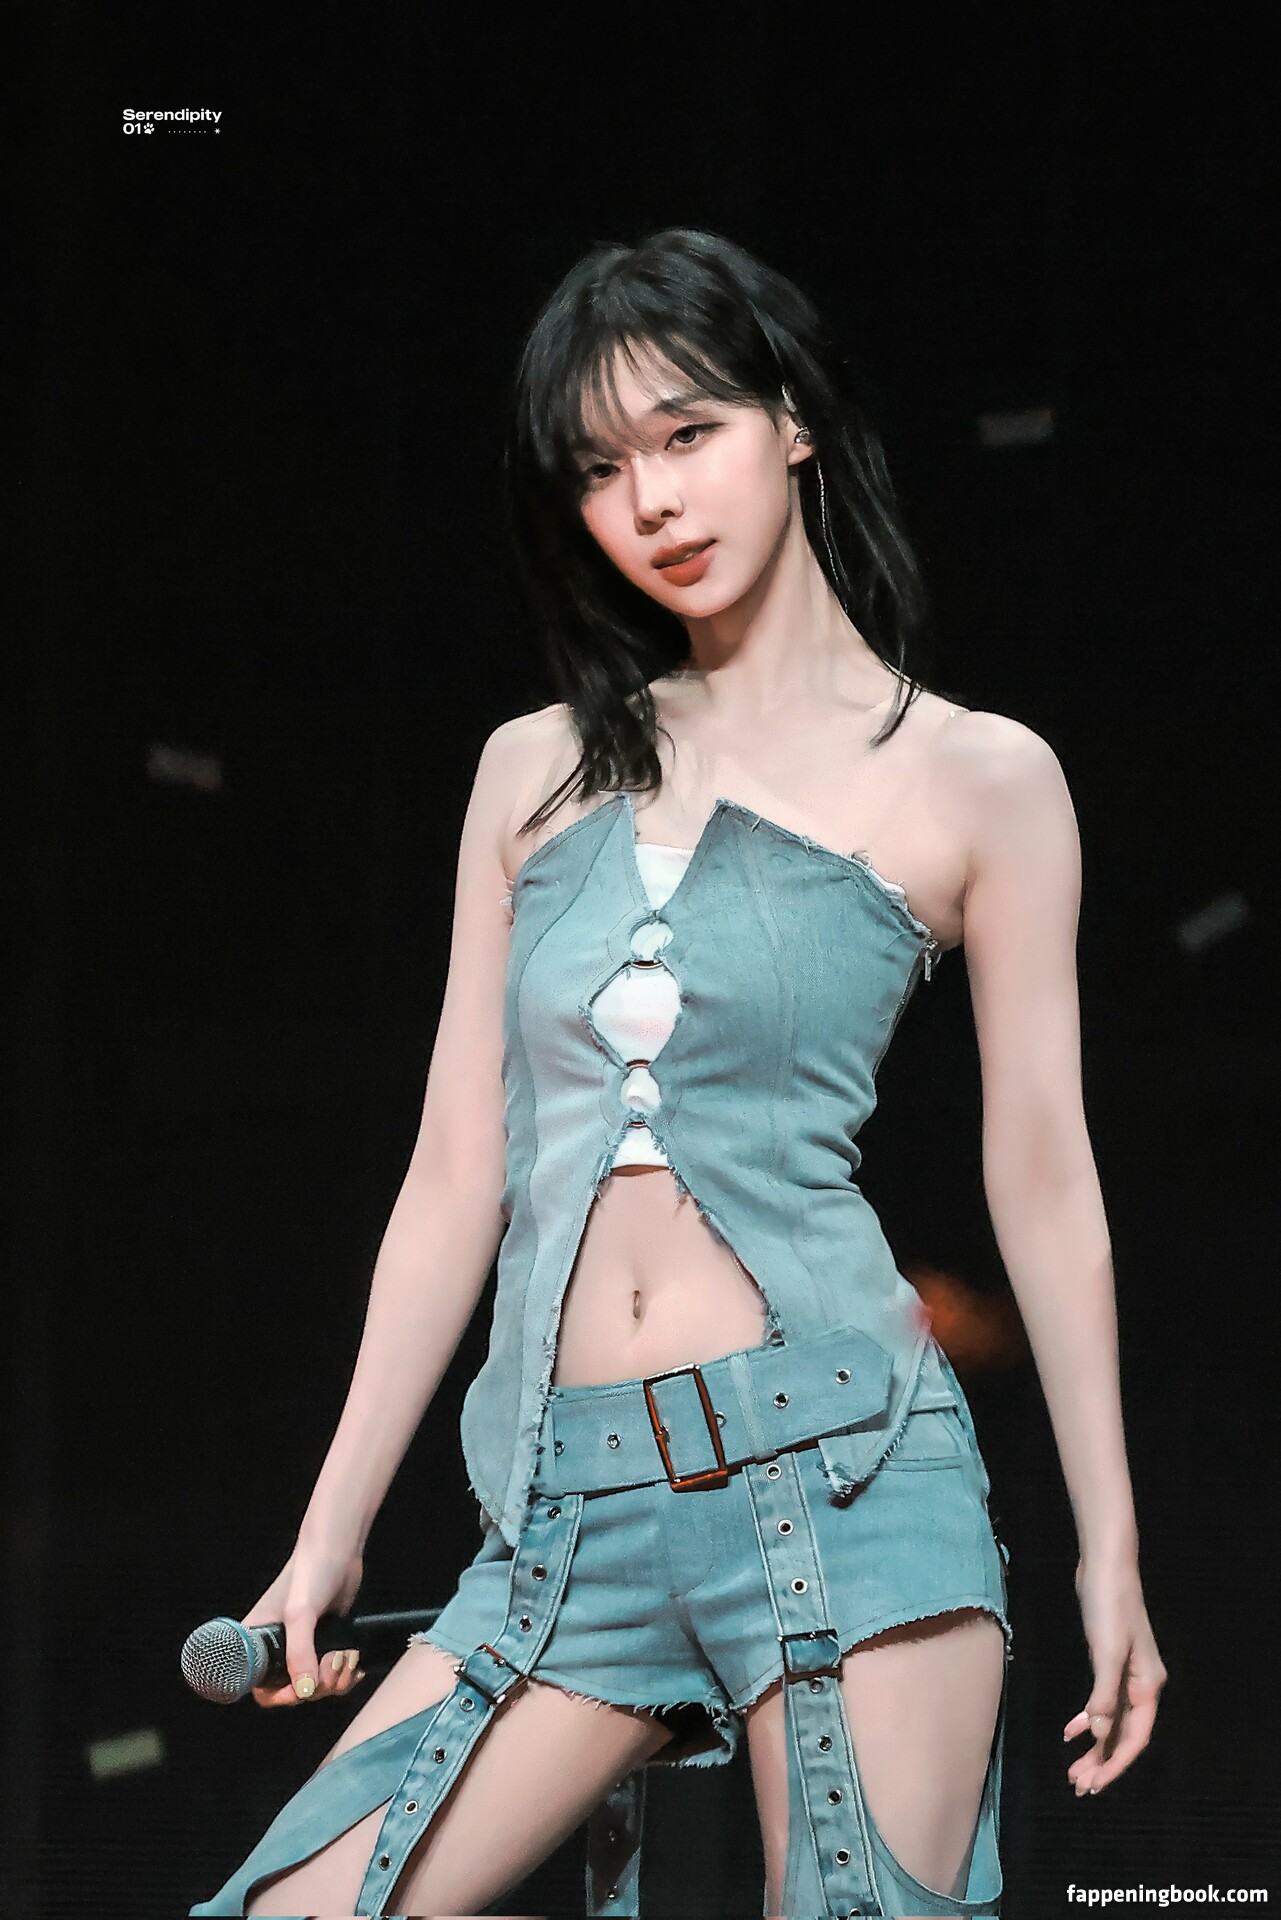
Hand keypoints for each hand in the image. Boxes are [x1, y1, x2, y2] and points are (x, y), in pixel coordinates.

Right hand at [242, 1536, 367, 1708]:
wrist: (339, 1550)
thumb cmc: (311, 1573)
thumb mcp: (299, 1614)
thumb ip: (299, 1653)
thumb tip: (305, 1690)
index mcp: (258, 1642)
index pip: (261, 1689)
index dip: (280, 1696)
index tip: (301, 1688)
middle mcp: (278, 1648)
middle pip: (295, 1691)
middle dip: (318, 1685)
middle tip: (331, 1661)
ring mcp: (304, 1646)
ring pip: (318, 1685)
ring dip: (336, 1678)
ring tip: (345, 1655)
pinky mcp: (325, 1642)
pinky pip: (333, 1675)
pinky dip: (345, 1675)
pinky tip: (354, 1662)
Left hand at [1063, 1552, 1166, 1794]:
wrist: (1105, 1566)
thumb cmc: (1110, 1606)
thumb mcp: (1107, 1652)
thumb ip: (1104, 1695)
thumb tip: (1100, 1735)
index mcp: (1147, 1686)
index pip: (1135, 1737)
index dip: (1115, 1764)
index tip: (1094, 1784)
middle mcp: (1140, 1685)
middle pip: (1123, 1734)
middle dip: (1102, 1762)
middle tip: (1079, 1786)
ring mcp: (1125, 1674)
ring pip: (1111, 1721)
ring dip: (1094, 1746)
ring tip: (1073, 1769)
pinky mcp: (1108, 1663)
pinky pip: (1101, 1702)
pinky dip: (1087, 1718)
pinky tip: (1070, 1731)